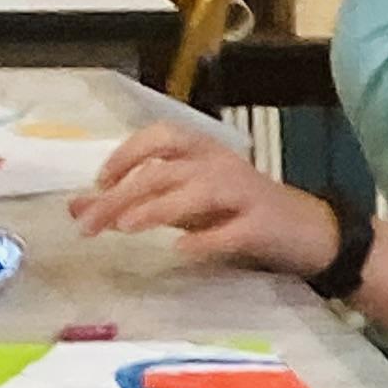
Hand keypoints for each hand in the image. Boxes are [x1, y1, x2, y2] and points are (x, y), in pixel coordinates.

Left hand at [69, 123, 342, 271]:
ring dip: (158, 207)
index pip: (159, 137)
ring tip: (127, 227)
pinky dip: (206, 239)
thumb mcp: (184, 203)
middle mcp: (221, 165)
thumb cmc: (238, 213)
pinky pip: (231, 230)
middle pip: (165, 171)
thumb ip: (135, 200)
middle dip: (123, 195)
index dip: (125, 155)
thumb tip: (77, 205)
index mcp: (204, 152)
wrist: (309, 232)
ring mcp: (244, 195)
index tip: (98, 184)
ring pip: (196, 192)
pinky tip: (182, 250)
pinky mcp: (263, 226)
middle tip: (90, 225)